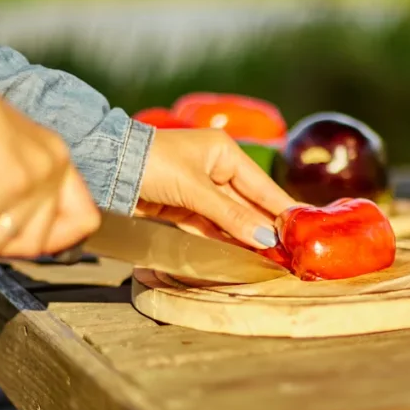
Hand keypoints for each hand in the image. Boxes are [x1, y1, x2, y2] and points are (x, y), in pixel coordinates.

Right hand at [0, 91, 100, 257]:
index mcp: (57, 159)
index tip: (14, 243)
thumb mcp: (2, 157)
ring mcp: (34, 171)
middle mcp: (53, 164)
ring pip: (1, 238)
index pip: (83, 220)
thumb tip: (12, 242)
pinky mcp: (6, 177)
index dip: (52, 241)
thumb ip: (19, 198)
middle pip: (34, 241)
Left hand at [137, 128, 296, 248]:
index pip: (262, 186)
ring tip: (270, 257)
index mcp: (224, 152)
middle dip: (265, 227)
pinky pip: (210, 226)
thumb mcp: (195, 189)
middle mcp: (215, 168)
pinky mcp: (183, 207)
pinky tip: (242, 253)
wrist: (106, 169)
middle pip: (248, 204)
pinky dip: (224, 239)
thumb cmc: (152, 164)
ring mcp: (199, 189)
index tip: (302, 227)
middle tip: (289, 250)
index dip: (281, 208)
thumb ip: (230, 215)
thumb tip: (265, 238)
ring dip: (246, 236)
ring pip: (230, 217)